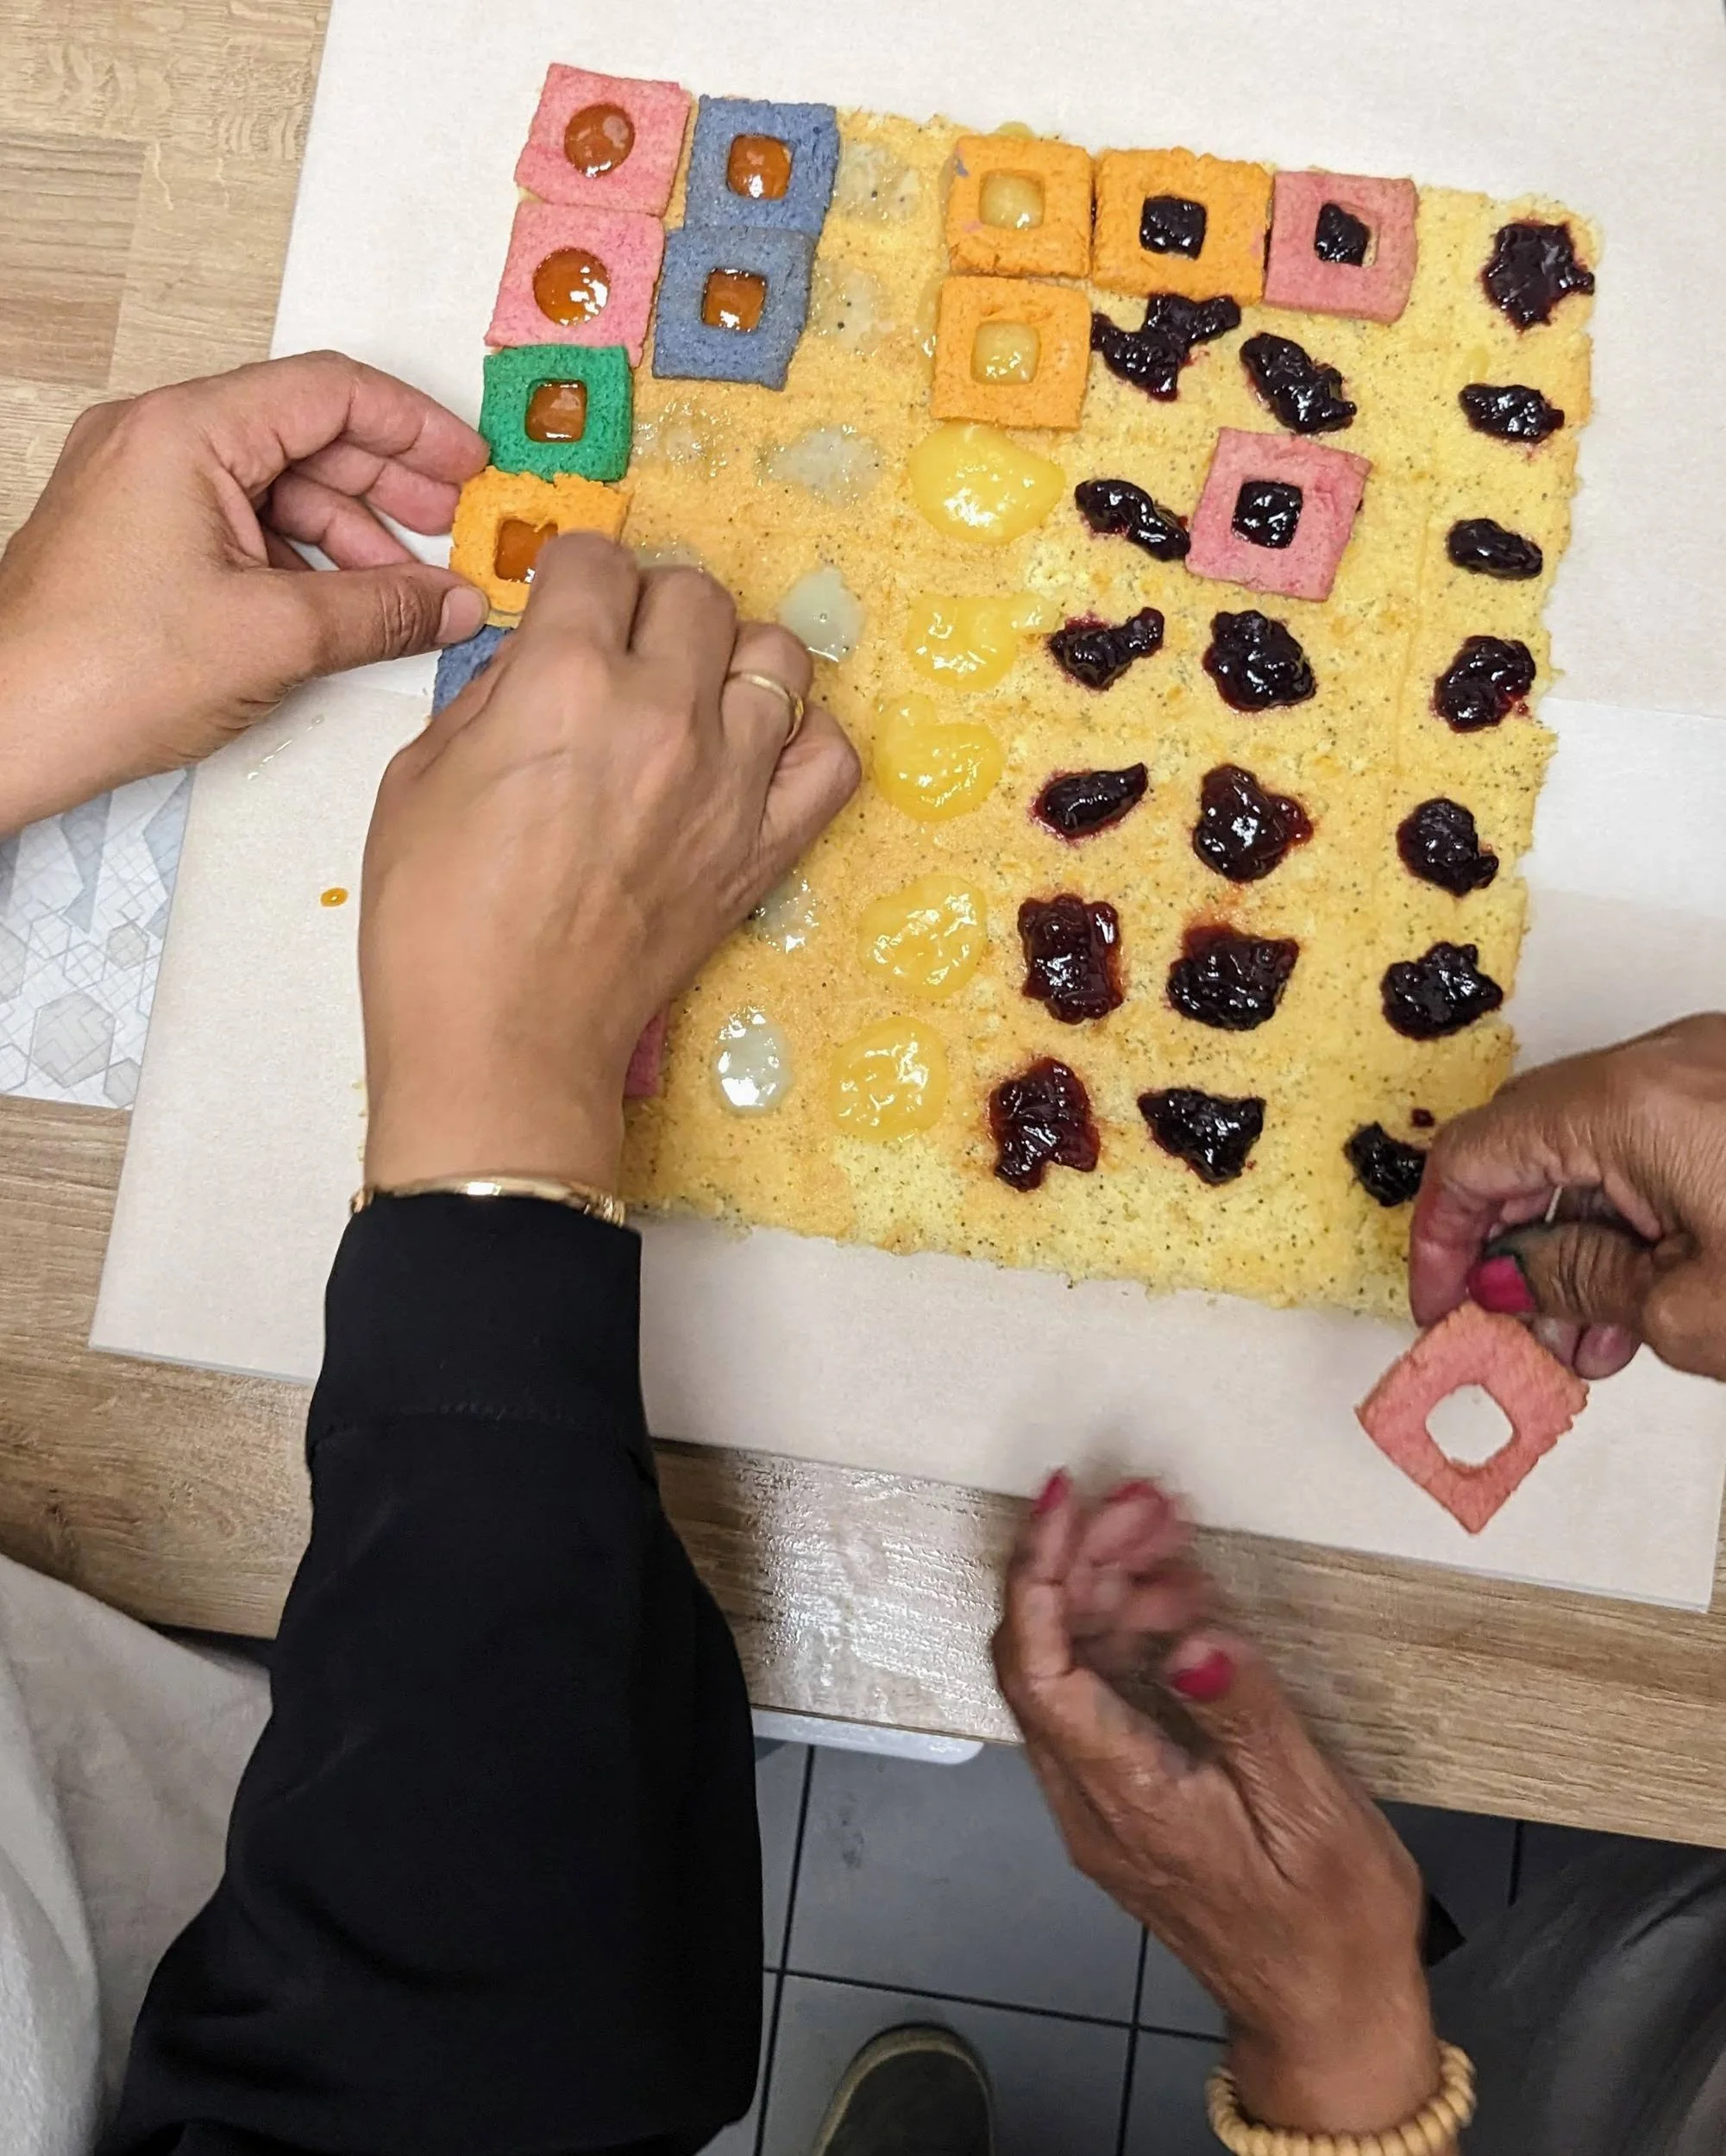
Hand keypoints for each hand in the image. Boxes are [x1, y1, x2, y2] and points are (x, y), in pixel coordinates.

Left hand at [0, 351, 489, 830]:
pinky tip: (344, 608)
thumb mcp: (274, 637)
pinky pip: (242, 528)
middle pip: (306, 435)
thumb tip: (450, 603)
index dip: (413, 426)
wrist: (5, 731)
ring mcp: (143, 490)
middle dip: (390, 485)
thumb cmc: (97, 673)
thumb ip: (380, 611)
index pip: (328, 392)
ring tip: (407, 591)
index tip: (466, 467)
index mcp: (184, 432)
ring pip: (277, 488)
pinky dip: (302, 562)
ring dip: (351, 537)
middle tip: (454, 528)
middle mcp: (157, 443)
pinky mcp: (139, 540)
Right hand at [359, 532, 859, 1193]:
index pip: (596, 559)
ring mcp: (731, 781)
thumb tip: (544, 655)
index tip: (564, 610)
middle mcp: (662, 713)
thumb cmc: (435, 919)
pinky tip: (755, 756)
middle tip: (621, 658)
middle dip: (649, 610)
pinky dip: (803, 741)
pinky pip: (832, 756)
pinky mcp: (768, 846)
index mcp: (564, 681)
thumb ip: (495, 692)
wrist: (503, 1041)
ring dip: (731, 662)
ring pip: (777, 655)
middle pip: (694, 593)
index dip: (571, 579)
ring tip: (692, 700)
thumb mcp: (420, 772)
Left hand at [994, 1476, 1446, 2141]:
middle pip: (1049, 1653)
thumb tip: (1194, 1639)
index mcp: (1125, 1798)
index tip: (1064, 1498)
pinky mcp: (1130, 1794)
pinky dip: (1134, 1634)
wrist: (1329, 2015)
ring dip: (1113, 1589)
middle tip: (1148, 1501)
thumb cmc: (1330, 1924)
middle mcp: (1093, 1797)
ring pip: (1077, 1667)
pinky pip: (1108, 1695)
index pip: (1041, 1669)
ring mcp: (1106, 1797)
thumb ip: (1246, 1716)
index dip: (1038, 1573)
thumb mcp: (1309, 1812)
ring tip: (1170, 1530)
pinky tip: (1182, 1598)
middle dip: (1086, 1559)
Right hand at [1410, 1014, 1725, 1379]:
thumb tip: (1514, 1279)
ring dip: (1573, 1234)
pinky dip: (1629, 1206)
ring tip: (1586, 1331)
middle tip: (1508, 1323)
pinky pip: (1651, 1139)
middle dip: (1506, 1242)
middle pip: (1526, 1142)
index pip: (1474, 1157)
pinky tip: (1641, 1284)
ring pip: (1591, 1144)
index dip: (1440, 1238)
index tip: (1442, 1305)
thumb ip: (1583, 1285)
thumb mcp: (1697, 1311)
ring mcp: (1708, 1067)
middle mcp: (1663, 1062)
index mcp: (1629, 1105)